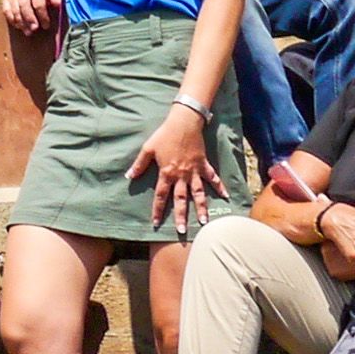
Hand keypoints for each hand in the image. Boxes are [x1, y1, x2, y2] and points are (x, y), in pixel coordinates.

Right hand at [0, 0, 64, 38]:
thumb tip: (59, 3)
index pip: (38, 3)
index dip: (42, 16)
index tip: (46, 25)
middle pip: (24, 6)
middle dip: (30, 20)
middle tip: (35, 29)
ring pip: (15, 10)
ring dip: (21, 23)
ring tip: (28, 31)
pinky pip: (6, 11)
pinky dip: (12, 20)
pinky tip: (19, 26)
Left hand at [126, 102, 218, 230]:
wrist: (184, 122)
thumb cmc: (164, 135)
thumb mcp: (148, 149)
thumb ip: (139, 164)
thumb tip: (129, 176)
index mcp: (167, 173)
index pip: (161, 196)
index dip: (158, 210)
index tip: (156, 223)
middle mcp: (181, 176)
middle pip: (181, 199)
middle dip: (181, 215)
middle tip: (182, 230)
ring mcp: (194, 171)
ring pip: (199, 193)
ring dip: (202, 207)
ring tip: (204, 221)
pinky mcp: (203, 164)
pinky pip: (212, 177)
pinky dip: (219, 186)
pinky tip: (225, 196)